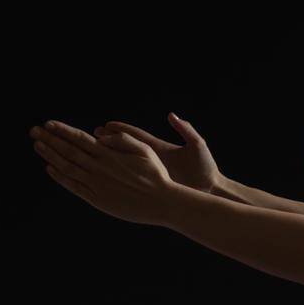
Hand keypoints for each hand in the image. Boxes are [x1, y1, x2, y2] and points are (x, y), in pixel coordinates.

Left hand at [30, 119, 179, 227]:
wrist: (163, 203)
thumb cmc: (157, 176)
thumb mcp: (146, 150)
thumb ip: (123, 139)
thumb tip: (101, 134)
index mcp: (109, 155)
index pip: (79, 138)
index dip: (62, 130)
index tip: (47, 124)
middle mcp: (99, 168)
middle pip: (68, 151)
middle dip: (49, 139)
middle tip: (33, 131)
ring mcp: (97, 184)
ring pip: (67, 166)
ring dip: (50, 155)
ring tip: (37, 145)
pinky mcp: (98, 199)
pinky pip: (73, 186)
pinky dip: (60, 176)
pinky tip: (51, 168)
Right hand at [94, 112, 222, 193]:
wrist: (212, 190)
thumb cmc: (207, 168)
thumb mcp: (197, 146)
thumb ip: (185, 130)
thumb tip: (172, 115)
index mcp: (161, 147)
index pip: (137, 135)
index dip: (121, 129)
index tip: (106, 124)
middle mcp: (154, 158)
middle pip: (127, 147)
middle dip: (110, 140)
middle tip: (91, 134)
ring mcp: (153, 171)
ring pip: (128, 162)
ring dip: (111, 157)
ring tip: (94, 152)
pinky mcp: (155, 183)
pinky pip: (135, 178)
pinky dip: (122, 174)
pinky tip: (109, 175)